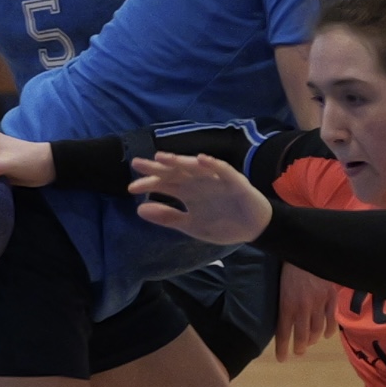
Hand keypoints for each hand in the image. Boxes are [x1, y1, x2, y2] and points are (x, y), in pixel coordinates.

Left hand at [128, 151, 271, 245]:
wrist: (254, 229)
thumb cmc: (224, 224)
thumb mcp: (191, 225)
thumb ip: (168, 217)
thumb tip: (139, 209)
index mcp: (188, 192)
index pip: (164, 184)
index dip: (148, 184)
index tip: (131, 189)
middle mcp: (199, 182)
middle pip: (175, 171)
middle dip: (157, 167)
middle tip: (137, 164)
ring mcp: (216, 179)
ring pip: (195, 167)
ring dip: (180, 162)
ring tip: (163, 157)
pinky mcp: (234, 181)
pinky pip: (222, 170)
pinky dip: (212, 165)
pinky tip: (201, 160)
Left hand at [272, 263, 338, 360]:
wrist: (308, 249)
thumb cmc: (289, 264)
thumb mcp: (279, 284)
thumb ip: (281, 301)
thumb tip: (280, 317)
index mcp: (286, 304)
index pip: (283, 333)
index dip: (282, 349)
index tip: (282, 359)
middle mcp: (302, 308)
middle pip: (301, 336)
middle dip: (299, 347)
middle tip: (298, 352)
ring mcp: (318, 304)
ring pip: (317, 330)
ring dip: (312, 339)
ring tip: (309, 343)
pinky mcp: (330, 298)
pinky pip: (331, 320)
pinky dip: (328, 330)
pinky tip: (325, 334)